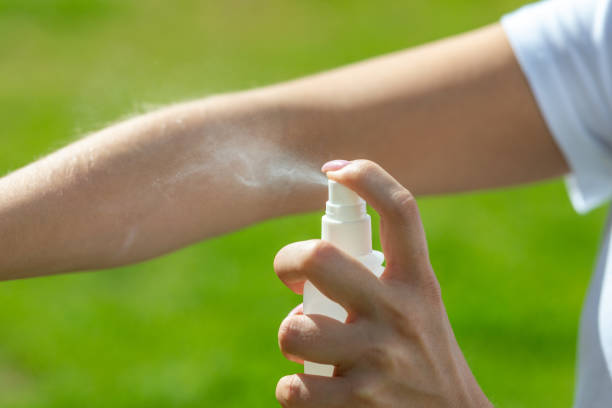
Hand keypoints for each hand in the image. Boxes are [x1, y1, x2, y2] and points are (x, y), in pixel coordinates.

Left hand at [274, 160, 491, 407]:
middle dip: (289, 260)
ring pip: (294, 331)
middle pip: (320, 259)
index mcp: (417, 282)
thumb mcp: (419, 305)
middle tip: (291, 274)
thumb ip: (382, 276)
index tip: (335, 170)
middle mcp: (399, 312)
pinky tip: (312, 389)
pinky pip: (293, 388)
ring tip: (308, 344)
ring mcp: (378, 359)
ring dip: (290, 336)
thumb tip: (313, 256)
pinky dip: (292, 390)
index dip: (367, 176)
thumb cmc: (423, 354)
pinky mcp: (358, 402)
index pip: (401, 210)